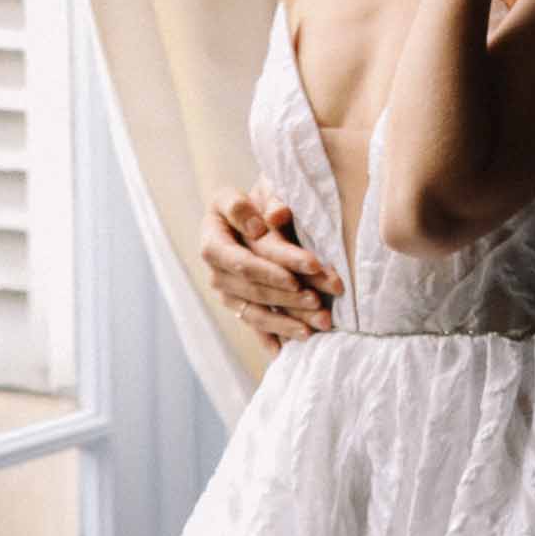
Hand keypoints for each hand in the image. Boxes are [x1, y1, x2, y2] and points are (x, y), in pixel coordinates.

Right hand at [200, 176, 343, 353]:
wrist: (255, 210)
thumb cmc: (263, 195)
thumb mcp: (266, 185)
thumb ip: (270, 198)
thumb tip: (277, 215)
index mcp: (214, 230)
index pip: (245, 254)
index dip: (278, 263)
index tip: (312, 266)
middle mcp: (213, 261)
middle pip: (251, 284)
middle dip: (289, 294)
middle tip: (321, 299)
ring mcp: (222, 286)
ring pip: (254, 307)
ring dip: (288, 318)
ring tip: (320, 323)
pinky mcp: (235, 302)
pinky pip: (254, 323)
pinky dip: (272, 336)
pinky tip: (289, 349)